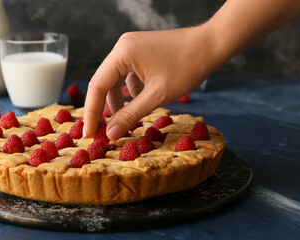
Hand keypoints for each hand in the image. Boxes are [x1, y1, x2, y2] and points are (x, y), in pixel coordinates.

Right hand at [83, 26, 217, 140]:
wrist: (211, 44)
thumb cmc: (187, 67)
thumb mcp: (157, 96)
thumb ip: (131, 116)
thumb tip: (110, 134)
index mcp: (122, 53)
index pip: (96, 86)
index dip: (91, 112)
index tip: (88, 134)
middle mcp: (122, 47)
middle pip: (103, 82)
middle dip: (103, 108)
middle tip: (102, 132)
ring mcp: (130, 47)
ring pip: (115, 79)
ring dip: (118, 101)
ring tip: (124, 121)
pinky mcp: (139, 51)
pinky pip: (126, 74)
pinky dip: (130, 91)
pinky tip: (141, 101)